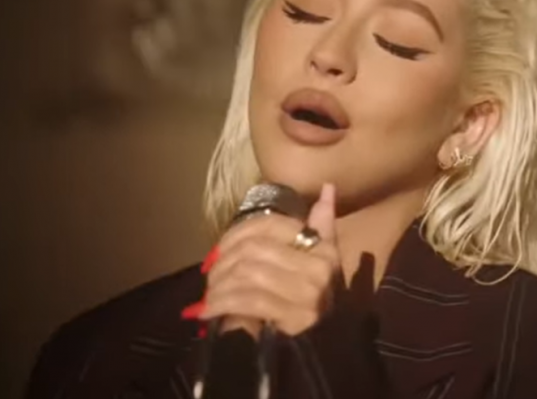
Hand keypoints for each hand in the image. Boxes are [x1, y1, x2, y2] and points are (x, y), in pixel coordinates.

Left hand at [185, 183, 339, 336]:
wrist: (324, 350)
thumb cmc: (315, 299)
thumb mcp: (322, 260)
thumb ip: (323, 224)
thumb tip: (327, 186)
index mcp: (323, 248)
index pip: (270, 226)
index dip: (236, 234)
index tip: (219, 251)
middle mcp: (320, 267)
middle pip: (254, 250)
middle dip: (224, 263)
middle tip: (210, 277)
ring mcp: (309, 293)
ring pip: (249, 273)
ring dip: (220, 286)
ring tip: (209, 295)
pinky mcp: (295, 318)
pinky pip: (249, 300)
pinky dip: (222, 304)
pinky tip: (209, 311)